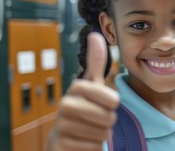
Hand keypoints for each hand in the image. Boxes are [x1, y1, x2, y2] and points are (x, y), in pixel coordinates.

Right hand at [47, 33, 119, 150]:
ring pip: (103, 134)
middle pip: (109, 118)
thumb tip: (95, 34)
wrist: (63, 137)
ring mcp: (62, 127)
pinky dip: (93, 147)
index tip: (105, 103)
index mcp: (76, 88)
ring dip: (101, 134)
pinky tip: (83, 141)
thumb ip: (96, 62)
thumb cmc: (83, 108)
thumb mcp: (91, 85)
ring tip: (89, 129)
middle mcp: (65, 105)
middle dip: (108, 121)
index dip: (113, 104)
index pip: (113, 99)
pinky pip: (94, 147)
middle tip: (96, 118)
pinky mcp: (61, 145)